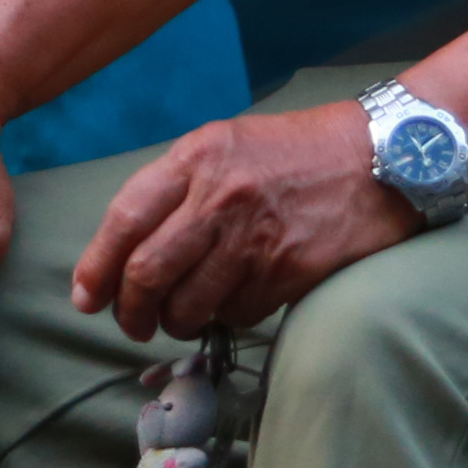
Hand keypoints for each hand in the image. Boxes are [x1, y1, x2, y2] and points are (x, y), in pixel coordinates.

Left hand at [70, 108, 413, 342]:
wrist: (381, 160)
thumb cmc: (297, 153)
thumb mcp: (227, 143)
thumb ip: (178, 185)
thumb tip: (128, 245)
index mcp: (196, 157)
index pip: (124, 218)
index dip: (96, 265)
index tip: (86, 297)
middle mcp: (219, 197)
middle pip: (147, 271)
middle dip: (129, 311)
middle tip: (131, 324)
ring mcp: (254, 237)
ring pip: (188, 304)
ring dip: (175, 323)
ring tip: (179, 319)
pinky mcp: (288, 271)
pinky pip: (236, 314)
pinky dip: (225, 319)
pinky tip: (231, 305)